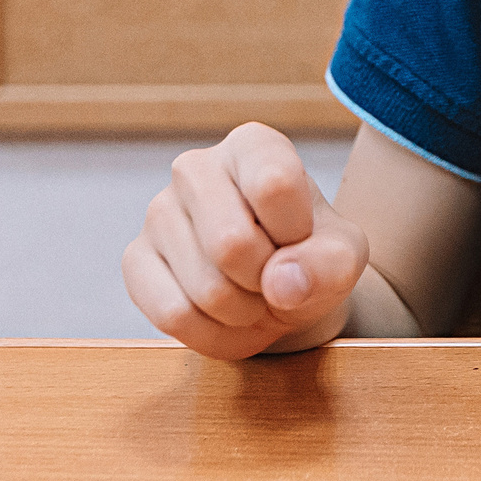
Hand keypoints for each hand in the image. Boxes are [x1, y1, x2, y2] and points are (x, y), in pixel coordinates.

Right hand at [123, 123, 370, 358]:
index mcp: (252, 145)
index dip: (297, 233)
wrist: (281, 287)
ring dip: (245, 314)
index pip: (273, 185)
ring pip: (205, 289)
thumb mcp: (344, 256)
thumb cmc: (312, 255)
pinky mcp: (135, 260)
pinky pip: (173, 315)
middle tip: (276, 280)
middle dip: (267, 283)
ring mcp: (158, 213)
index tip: (301, 238)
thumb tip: (281, 283)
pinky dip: (213, 335)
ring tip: (256, 298)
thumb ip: (330, 264)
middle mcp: (195, 167)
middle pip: (231, 245)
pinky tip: (227, 319)